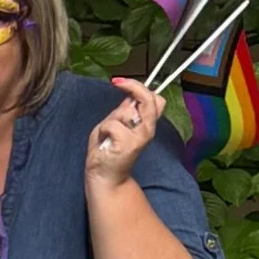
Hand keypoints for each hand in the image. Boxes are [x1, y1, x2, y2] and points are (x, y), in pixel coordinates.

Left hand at [87, 75, 162, 189]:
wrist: (104, 176)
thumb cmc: (106, 151)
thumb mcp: (113, 124)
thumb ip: (123, 112)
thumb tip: (129, 96)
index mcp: (145, 123)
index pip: (155, 99)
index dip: (139, 87)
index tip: (120, 81)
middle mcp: (147, 129)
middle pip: (151, 99)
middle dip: (134, 87)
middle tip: (118, 83)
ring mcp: (140, 137)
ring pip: (128, 111)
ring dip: (112, 117)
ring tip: (108, 133)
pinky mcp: (129, 144)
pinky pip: (113, 125)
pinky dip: (104, 130)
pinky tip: (104, 142)